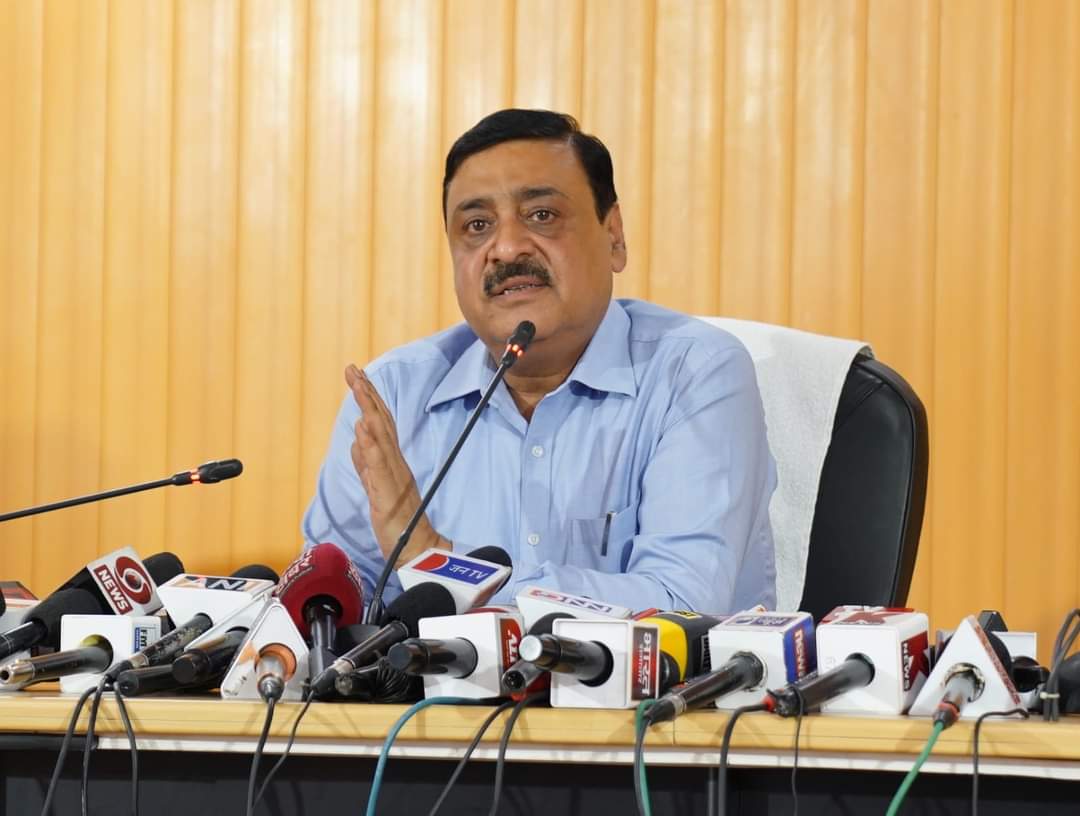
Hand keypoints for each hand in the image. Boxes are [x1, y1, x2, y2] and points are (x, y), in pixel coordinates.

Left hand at [345, 364, 449, 562]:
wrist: (416, 549)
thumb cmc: (399, 521)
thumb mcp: (376, 487)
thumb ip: (367, 464)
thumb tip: (356, 441)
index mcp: (391, 461)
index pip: (380, 423)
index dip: (369, 398)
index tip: (357, 375)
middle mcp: (395, 462)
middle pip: (381, 421)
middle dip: (367, 393)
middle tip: (354, 369)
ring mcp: (393, 475)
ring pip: (381, 436)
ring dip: (369, 409)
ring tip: (359, 386)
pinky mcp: (388, 492)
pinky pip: (378, 464)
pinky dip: (370, 444)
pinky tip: (363, 426)